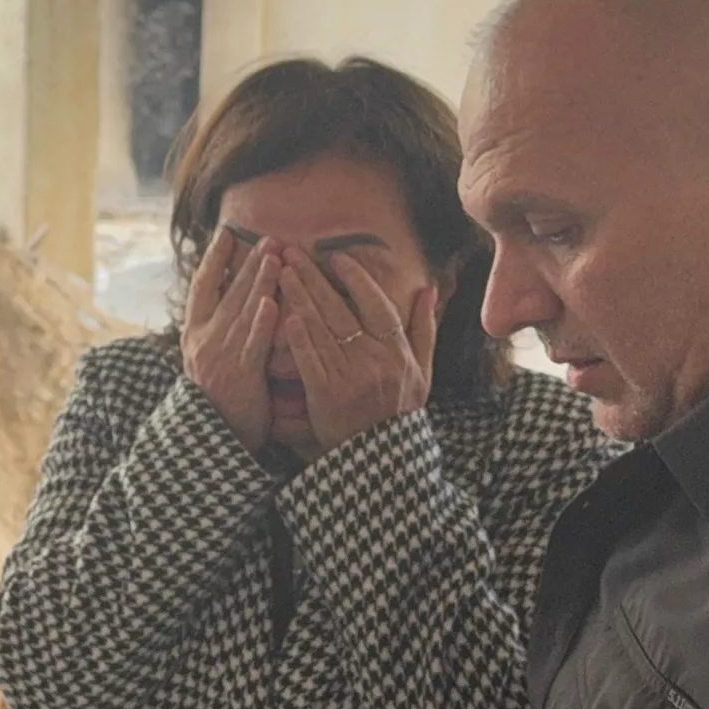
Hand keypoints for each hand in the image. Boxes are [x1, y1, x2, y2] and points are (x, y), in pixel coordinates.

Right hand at [183, 230, 279, 454]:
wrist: (214, 439)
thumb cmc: (219, 397)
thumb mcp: (208, 358)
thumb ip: (218, 329)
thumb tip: (237, 297)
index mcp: (194, 333)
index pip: (202, 286)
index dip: (214, 258)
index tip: (227, 233)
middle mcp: (204, 340)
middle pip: (228, 293)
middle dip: (248, 263)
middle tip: (268, 238)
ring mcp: (220, 357)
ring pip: (242, 312)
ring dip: (259, 282)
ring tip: (273, 256)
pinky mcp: (240, 376)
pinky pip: (252, 345)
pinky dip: (261, 323)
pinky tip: (271, 303)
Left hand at [277, 249, 436, 457]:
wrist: (380, 457)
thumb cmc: (399, 412)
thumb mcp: (422, 372)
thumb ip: (423, 330)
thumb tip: (428, 291)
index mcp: (397, 352)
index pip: (377, 305)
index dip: (357, 279)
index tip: (336, 256)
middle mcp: (375, 360)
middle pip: (341, 310)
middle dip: (314, 278)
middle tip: (293, 252)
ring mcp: (350, 377)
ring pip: (322, 329)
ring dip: (299, 297)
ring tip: (280, 272)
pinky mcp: (327, 395)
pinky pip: (311, 360)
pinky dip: (299, 338)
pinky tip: (285, 315)